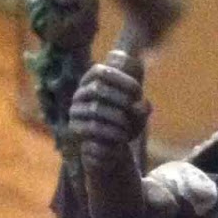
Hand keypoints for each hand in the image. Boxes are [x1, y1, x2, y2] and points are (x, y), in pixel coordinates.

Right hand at [69, 51, 149, 165]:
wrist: (110, 145)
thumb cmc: (125, 121)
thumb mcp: (136, 112)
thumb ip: (141, 106)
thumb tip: (140, 107)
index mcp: (92, 81)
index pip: (102, 72)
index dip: (121, 79)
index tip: (139, 91)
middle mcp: (80, 93)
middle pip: (97, 88)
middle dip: (120, 98)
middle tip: (134, 109)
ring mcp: (75, 110)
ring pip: (95, 109)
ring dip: (117, 117)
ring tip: (130, 126)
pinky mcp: (75, 128)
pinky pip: (92, 128)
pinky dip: (111, 132)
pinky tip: (124, 137)